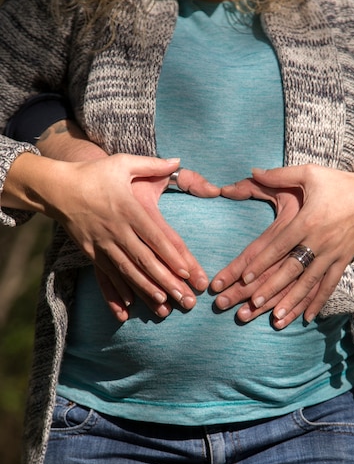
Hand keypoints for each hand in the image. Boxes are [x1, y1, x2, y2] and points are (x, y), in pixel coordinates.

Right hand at [34, 120, 219, 319]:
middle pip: (145, 259)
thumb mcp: (122, 163)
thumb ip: (152, 164)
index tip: (187, 272)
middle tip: (184, 298)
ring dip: (146, 289)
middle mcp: (117, 229)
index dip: (172, 256)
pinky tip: (131, 304)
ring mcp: (103, 243)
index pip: (155, 237)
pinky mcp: (91, 252)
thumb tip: (177, 159)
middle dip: (166, 280)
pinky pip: (107, 274)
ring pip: (128, 271)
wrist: (56, 188)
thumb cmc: (93, 174)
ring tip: (163, 304)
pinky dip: (119, 290)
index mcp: (128, 209)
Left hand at [212, 163, 353, 327]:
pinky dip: (318, 302)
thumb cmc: (339, 183)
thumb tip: (252, 170)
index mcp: (308, 220)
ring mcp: (332, 253)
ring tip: (276, 317)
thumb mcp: (310, 173)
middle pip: (291, 268)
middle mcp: (319, 240)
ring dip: (292, 300)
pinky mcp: (343, 261)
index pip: (279, 245)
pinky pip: (329, 285)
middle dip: (271, 287)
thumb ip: (280, 175)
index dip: (261, 262)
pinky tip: (306, 317)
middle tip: (253, 303)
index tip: (245, 277)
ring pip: (309, 282)